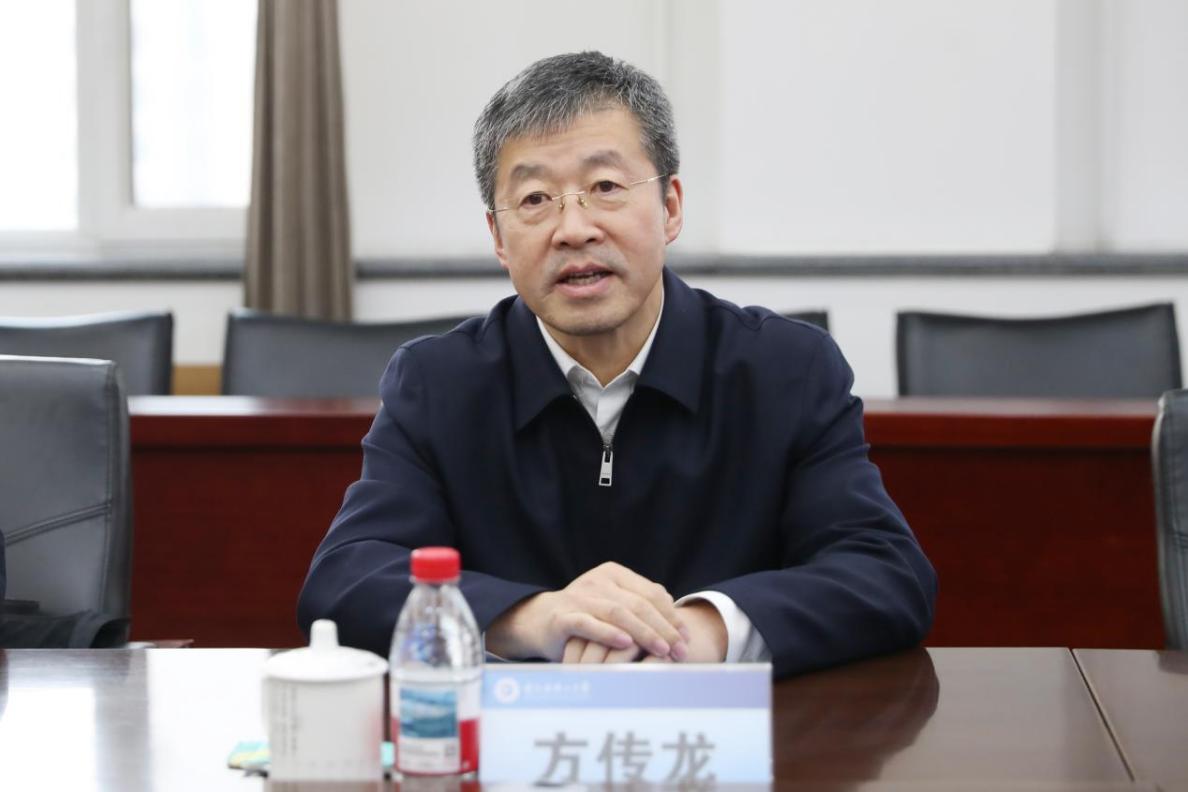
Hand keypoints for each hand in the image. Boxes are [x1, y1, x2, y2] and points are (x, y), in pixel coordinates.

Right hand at [485, 562, 688, 660]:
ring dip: (644, 633)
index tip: (686, 637)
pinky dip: (607, 633)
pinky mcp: (562, 616)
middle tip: (680, 650)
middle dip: (663, 628)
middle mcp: (597, 581)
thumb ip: (641, 606)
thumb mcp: (614, 605)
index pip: (651, 592)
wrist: (539, 621)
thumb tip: (677, 620)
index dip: (671, 615)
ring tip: (662, 650)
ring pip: (618, 613)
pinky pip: (587, 623)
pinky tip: (625, 642)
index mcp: (614, 574)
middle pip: (638, 603)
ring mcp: (579, 597)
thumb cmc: (587, 617)